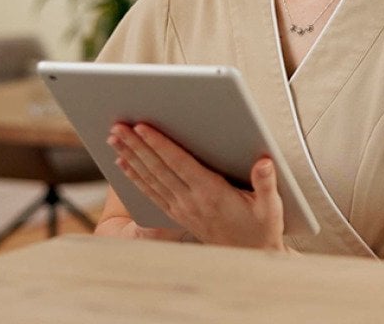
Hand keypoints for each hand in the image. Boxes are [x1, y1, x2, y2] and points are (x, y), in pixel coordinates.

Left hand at [108, 123, 284, 250]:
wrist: (250, 257)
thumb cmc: (260, 229)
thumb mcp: (270, 207)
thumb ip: (266, 183)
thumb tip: (264, 162)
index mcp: (211, 194)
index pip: (179, 163)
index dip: (159, 145)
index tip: (142, 127)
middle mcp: (191, 201)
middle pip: (158, 168)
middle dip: (136, 145)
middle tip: (117, 127)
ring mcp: (181, 209)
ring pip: (150, 179)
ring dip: (130, 158)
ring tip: (113, 139)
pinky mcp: (178, 214)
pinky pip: (151, 193)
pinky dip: (134, 177)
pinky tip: (122, 164)